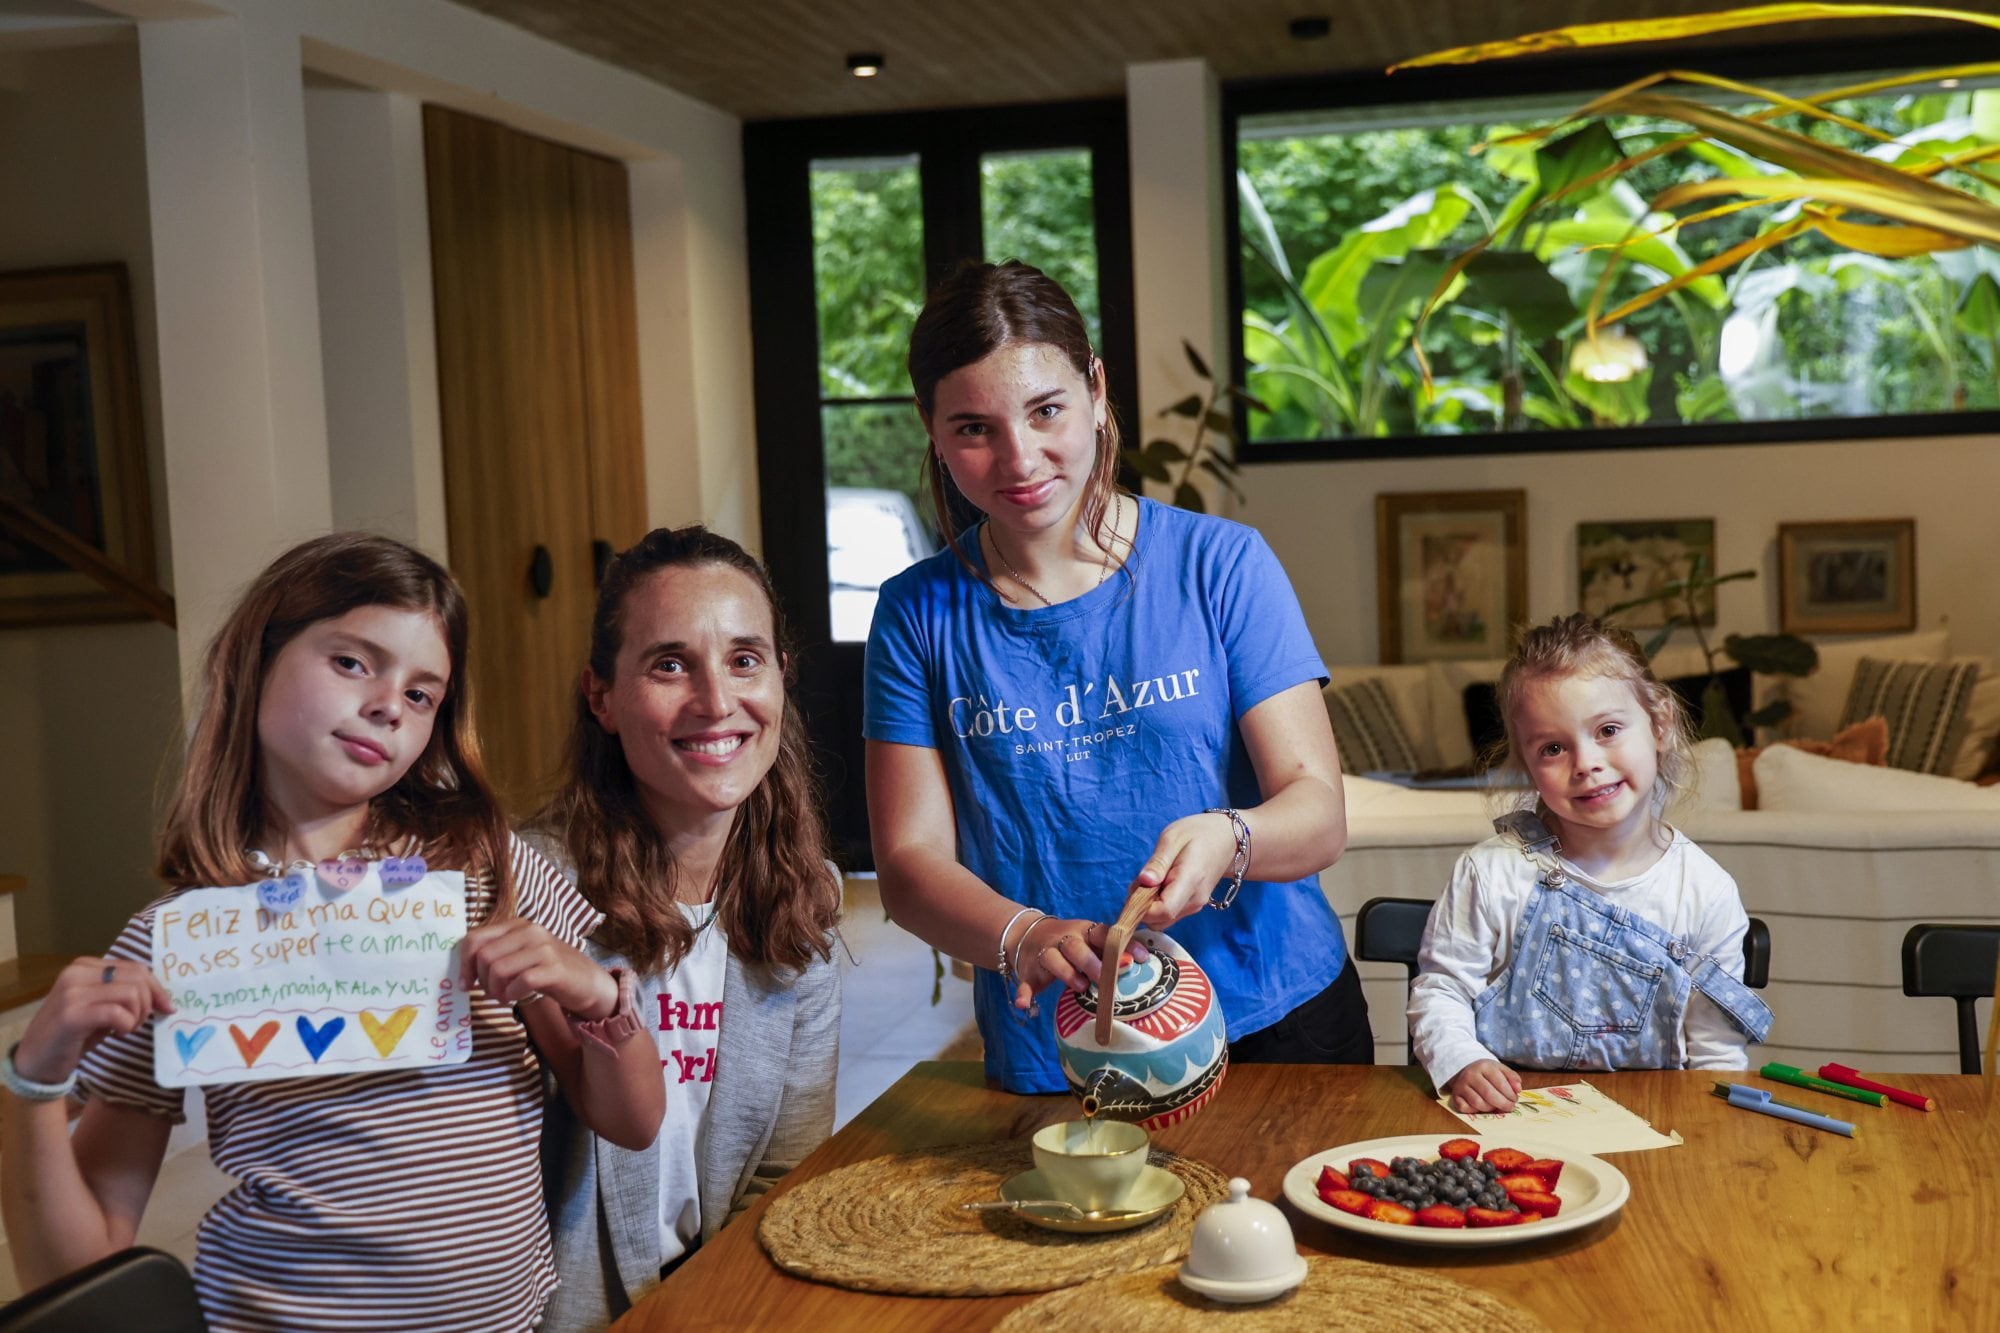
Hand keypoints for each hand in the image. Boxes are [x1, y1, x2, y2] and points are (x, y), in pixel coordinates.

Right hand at [13, 957, 173, 1085]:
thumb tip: (164, 997)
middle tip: (137, 1023)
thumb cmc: (74, 1034)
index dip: (157, 989)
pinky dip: (126, 1025)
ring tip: (125, 1029)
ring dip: (137, 1016)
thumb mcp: (102, 1006)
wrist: (37, 1061)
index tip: (166, 1008)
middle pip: (138, 978)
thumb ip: (125, 993)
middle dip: (148, 1003)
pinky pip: (117, 1013)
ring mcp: (72, 992)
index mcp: (85, 965)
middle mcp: (77, 972)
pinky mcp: (72, 1014)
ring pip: (132, 993)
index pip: (136, 968)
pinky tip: (117, 1034)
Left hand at [460, 920, 616, 1018]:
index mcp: (517, 925)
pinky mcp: (554, 968)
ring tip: (504, 996)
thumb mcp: (521, 955)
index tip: (465, 984)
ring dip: (495, 990)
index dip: (464, 964)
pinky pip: (520, 982)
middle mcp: (530, 931)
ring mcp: (544, 948)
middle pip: (484, 956)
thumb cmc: (548, 970)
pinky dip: (512, 994)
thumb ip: (497, 954)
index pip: (475, 938)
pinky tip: (516, 997)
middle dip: (481, 980)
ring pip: (498, 969)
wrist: (587, 982)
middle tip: (492, 993)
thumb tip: (464, 970)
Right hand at [1010, 917, 1145, 1010]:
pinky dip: (1024, 994)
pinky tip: (1025, 1005)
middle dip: (1091, 961)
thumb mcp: (1090, 940)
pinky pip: (1025, 983)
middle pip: (1075, 947)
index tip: (1140, 959)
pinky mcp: (1029, 972)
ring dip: (1066, 973)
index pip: (1103, 934)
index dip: (1122, 945)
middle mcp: (1063, 940)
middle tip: (1105, 977)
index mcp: (1083, 931)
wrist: (1027, 934)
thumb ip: (1112, 950)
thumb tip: (1145, 960)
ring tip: (1080, 987)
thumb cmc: (1072, 943)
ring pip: (1052, 960)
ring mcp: (1044, 954)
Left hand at [1130, 811, 1240, 926]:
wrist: (1226, 840)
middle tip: (1141, 880)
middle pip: (1159, 920)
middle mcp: (1194, 901)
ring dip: (1148, 906)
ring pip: (1162, 920)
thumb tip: (1143, 882)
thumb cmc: (1198, 834)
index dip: (1141, 907)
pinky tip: (1160, 885)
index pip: (1163, 911)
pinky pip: (1168, 914)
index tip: (1134, 889)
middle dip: (1141, 906)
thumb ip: (1158, 862)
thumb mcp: (1172, 838)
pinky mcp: (1192, 907)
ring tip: (1153, 879)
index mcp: (1190, 881)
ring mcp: (1195, 906)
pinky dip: (1157, 905)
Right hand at [1446, 1059, 1521, 1112]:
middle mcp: (1470, 1075)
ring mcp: (1461, 1086)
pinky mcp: (1455, 1096)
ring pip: (1478, 1103)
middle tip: (1510, 1107)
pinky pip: (1466, 1109)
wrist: (1464, 1070)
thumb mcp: (1499, 1069)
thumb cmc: (1486, 1073)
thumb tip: (1518, 1089)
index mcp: (1483, 1066)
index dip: (1510, 1094)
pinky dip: (1475, 1111)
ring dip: (1491, 1108)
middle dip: (1503, 1104)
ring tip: (1496, 1106)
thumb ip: (1512, 1077)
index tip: (1515, 1099)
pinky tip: (1481, 1107)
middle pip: (1489, 1095)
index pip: (1500, 1083)